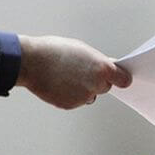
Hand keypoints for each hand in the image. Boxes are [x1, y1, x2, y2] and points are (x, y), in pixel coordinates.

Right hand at [16, 35, 131, 108]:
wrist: (30, 62)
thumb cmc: (55, 51)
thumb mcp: (83, 50)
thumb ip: (99, 61)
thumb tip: (109, 66)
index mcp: (102, 69)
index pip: (123, 79)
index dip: (121, 78)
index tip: (121, 78)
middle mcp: (96, 85)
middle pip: (105, 86)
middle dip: (97, 81)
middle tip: (82, 71)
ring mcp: (84, 97)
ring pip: (89, 95)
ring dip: (83, 88)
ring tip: (66, 75)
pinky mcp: (71, 105)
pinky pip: (76, 101)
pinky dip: (70, 94)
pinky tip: (59, 83)